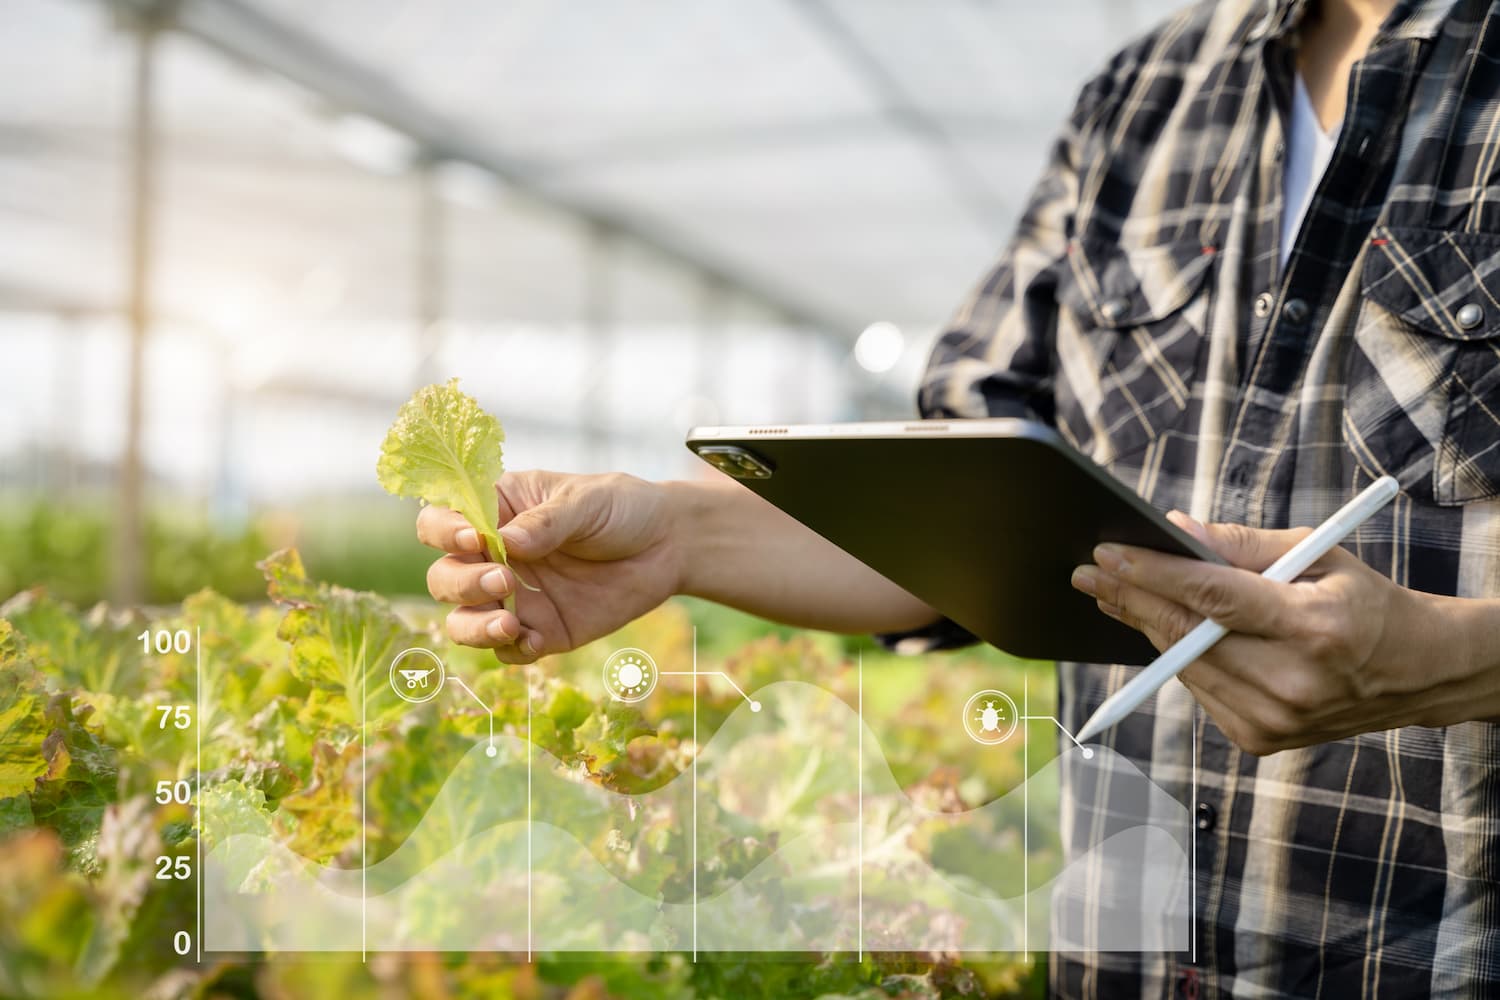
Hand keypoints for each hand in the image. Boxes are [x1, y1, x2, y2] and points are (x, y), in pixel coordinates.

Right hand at [417, 470, 682, 663]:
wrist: (668, 545)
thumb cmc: (621, 508)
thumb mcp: (586, 501)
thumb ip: (547, 521)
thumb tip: (505, 541)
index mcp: (494, 512)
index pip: (440, 523)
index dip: (444, 533)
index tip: (474, 539)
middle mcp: (492, 557)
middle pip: (444, 578)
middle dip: (463, 584)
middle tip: (506, 581)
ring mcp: (514, 598)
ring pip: (464, 622)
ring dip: (475, 627)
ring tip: (511, 624)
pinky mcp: (541, 630)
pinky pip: (509, 651)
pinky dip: (513, 650)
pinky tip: (536, 641)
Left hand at [1069, 512, 1497, 753]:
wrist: (1415, 673)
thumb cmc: (1362, 602)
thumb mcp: (1317, 554)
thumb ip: (1241, 545)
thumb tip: (1174, 532)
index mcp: (1313, 628)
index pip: (1212, 598)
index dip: (1152, 575)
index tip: (1107, 555)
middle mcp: (1292, 681)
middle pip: (1185, 635)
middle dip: (1129, 599)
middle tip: (1087, 573)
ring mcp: (1274, 719)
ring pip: (1182, 663)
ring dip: (1146, 626)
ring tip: (1116, 593)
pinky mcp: (1258, 739)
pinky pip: (1197, 688)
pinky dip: (1180, 656)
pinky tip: (1168, 630)